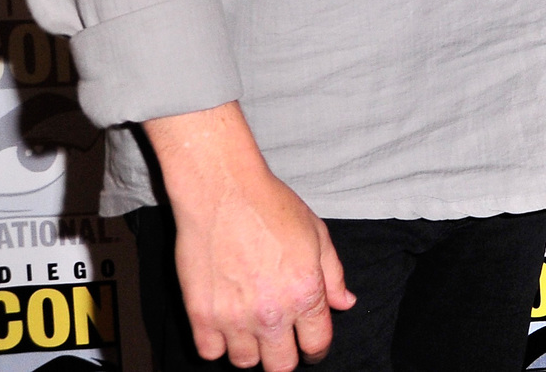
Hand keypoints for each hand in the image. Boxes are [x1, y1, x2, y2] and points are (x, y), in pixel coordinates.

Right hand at [146, 105, 354, 368]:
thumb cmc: (271, 206)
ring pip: (244, 363)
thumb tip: (344, 304)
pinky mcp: (201, 315)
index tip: (310, 346)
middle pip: (280, 366)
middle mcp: (271, 313)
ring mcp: (233, 317)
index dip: (316, 349)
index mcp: (305, 293)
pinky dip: (217, 343)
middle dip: (285, 356)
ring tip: (251, 327)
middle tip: (281, 340)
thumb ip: (333, 275)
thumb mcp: (317, 234)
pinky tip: (224, 323)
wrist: (223, 191)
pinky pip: (209, 352)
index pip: (316, 345)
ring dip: (251, 350)